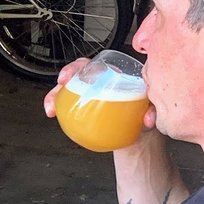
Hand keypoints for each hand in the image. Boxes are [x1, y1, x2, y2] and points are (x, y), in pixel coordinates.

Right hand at [44, 61, 158, 136]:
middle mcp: (100, 84)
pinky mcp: (82, 111)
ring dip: (54, 94)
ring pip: (68, 89)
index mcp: (116, 77)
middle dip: (65, 74)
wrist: (138, 138)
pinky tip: (52, 113)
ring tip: (51, 106)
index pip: (98, 65)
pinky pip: (67, 106)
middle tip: (60, 84)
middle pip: (78, 73)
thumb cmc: (142, 118)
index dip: (84, 65)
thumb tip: (147, 117)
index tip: (78, 71)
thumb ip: (153, 112)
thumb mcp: (149, 113)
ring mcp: (89, 97)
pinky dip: (56, 107)